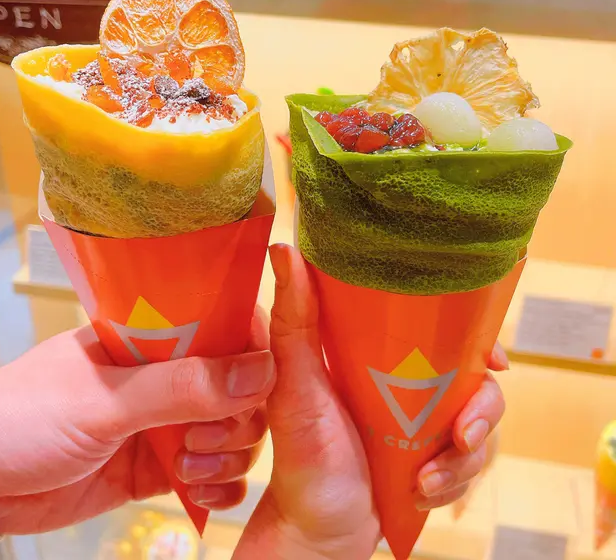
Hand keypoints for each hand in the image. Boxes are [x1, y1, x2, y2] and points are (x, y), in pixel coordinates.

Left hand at [0, 311, 274, 534]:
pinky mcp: (159, 465)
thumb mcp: (104, 399)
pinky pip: (212, 471)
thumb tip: (260, 371)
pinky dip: (219, 485)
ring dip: (229, 455)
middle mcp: (168, 375)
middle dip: (240, 416)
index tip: (265, 381)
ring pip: (233, 430)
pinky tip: (201, 492)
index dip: (255, 350)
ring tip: (190, 468)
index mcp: (156, 337)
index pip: (227, 326)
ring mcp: (166, 421)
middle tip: (203, 438)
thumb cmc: (23, 417)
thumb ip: (181, 386)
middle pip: (242, 386)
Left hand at [235, 245, 507, 558]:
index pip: (442, 326)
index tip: (491, 355)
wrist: (318, 526)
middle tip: (460, 436)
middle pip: (476, 378)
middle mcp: (410, 382)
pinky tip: (422, 493)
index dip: (475, 335)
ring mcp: (425, 420)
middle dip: (479, 412)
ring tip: (425, 481)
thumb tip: (283, 248)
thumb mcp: (295, 382)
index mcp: (382, 353)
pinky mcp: (434, 457)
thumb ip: (293, 320)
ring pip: (481, 425)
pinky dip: (453, 482)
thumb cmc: (301, 452)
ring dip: (462, 459)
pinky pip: (472, 463)